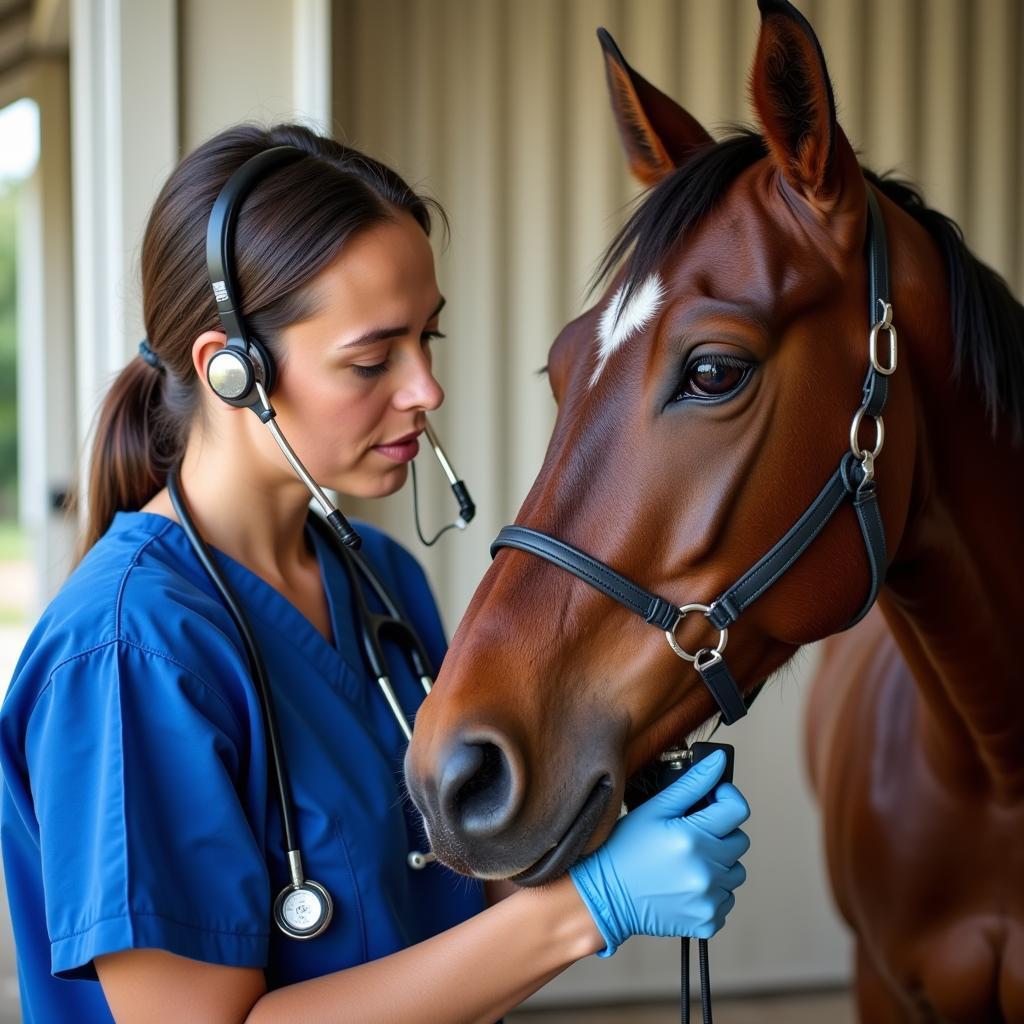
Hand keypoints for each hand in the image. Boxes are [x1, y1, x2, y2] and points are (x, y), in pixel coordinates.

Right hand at [567, 749, 749, 956]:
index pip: (738, 810)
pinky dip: (712, 891)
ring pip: (735, 872)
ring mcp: (708, 898)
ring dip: (718, 863)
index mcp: (693, 837)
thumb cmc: (624, 850)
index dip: (726, 798)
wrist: (605, 897)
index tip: (713, 799)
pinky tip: (685, 883)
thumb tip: (718, 761)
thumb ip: (692, 784)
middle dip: (719, 833)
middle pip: (739, 841)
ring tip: (686, 861)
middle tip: (690, 833)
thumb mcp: (655, 809)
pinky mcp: (707, 921)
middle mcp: (706, 869)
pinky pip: (726, 899)